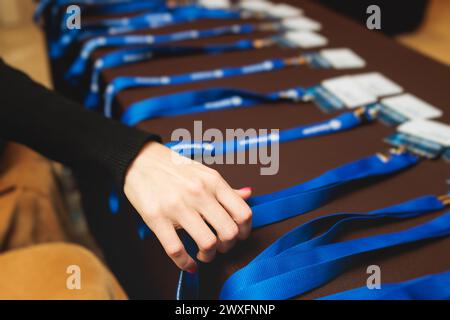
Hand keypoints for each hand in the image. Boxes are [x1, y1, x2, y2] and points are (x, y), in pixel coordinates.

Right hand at [124, 142, 251, 272]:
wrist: (139, 159)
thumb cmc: (173, 167)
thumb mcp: (204, 172)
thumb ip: (226, 188)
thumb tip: (248, 194)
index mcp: (213, 182)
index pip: (243, 213)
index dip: (245, 232)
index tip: (238, 237)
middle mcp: (198, 193)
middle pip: (229, 232)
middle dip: (227, 247)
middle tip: (219, 247)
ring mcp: (177, 206)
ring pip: (207, 243)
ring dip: (208, 256)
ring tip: (203, 253)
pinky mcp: (156, 218)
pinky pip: (176, 250)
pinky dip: (185, 263)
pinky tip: (187, 263)